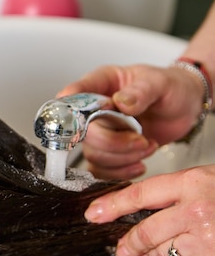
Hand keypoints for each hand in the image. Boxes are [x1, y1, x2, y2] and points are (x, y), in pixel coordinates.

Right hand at [58, 64, 204, 179]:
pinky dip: (121, 172)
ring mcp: (100, 132)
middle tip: (141, 139)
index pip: (76, 94)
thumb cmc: (170, 88)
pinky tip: (140, 164)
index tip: (74, 116)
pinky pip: (101, 170)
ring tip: (148, 146)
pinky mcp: (108, 153)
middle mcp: (94, 109)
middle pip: (85, 133)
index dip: (69, 107)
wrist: (184, 108)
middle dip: (114, 142)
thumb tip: (121, 102)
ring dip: (123, 158)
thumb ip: (141, 91)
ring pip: (94, 154)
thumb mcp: (161, 83)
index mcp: (102, 84)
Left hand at [85, 165, 214, 255]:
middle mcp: (197, 209)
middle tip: (124, 250)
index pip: (139, 195)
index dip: (112, 206)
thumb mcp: (211, 178)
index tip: (94, 214)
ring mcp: (210, 237)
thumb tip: (150, 208)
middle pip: (145, 231)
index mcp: (192, 183)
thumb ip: (182, 192)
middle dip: (129, 244)